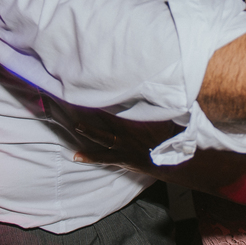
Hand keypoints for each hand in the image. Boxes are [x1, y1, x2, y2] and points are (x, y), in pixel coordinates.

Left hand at [42, 93, 175, 174]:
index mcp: (135, 120)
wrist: (170, 160)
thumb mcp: (163, 116)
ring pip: (102, 137)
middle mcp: (126, 132)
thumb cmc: (168, 135)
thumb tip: (154, 86)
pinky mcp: (120, 158)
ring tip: (76, 125)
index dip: (106, 95)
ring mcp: (122, 146)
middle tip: (76, 99)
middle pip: (106, 117)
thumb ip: (155, 103)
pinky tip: (76, 156)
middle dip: (92, 109)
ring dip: (88, 131)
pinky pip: (103, 158)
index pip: (117, 104)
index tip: (94, 85)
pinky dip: (89, 157)